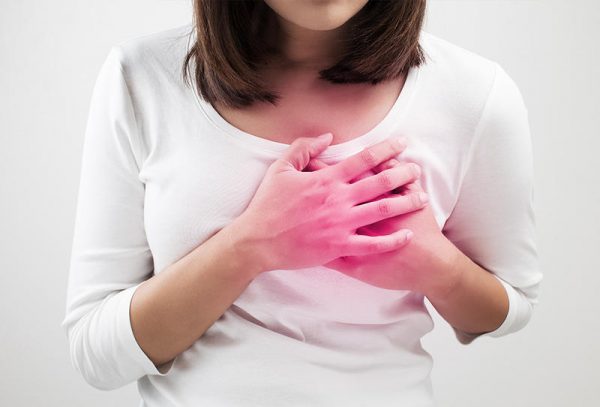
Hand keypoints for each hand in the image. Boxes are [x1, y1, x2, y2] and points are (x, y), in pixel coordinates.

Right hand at [230, 133, 428, 272]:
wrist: (258, 240)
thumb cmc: (268, 204)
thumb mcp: (280, 169)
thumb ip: (304, 149)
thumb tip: (327, 138)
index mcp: (327, 179)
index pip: (364, 159)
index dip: (387, 149)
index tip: (403, 143)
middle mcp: (338, 199)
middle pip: (380, 183)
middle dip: (403, 174)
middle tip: (418, 170)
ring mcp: (340, 224)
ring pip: (382, 211)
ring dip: (405, 203)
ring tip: (422, 198)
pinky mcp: (338, 246)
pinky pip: (371, 245)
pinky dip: (391, 241)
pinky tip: (406, 236)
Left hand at [306, 155, 457, 294]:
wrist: (429, 265)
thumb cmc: (423, 230)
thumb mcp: (415, 197)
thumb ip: (397, 176)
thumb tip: (385, 160)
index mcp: (366, 199)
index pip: (338, 177)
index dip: (321, 167)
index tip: (310, 161)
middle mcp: (353, 217)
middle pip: (322, 198)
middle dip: (307, 187)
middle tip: (294, 178)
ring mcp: (349, 240)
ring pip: (319, 227)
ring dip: (306, 216)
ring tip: (293, 207)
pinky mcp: (350, 261)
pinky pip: (326, 256)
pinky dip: (314, 250)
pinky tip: (304, 245)